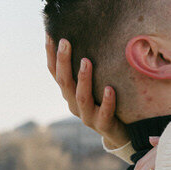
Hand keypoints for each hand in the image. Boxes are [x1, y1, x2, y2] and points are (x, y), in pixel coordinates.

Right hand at [45, 35, 128, 149]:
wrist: (120, 135)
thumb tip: (92, 37)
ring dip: (83, 78)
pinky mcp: (103, 125)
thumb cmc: (107, 104)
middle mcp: (74, 104)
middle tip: (65, 42)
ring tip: (86, 61)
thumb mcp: (95, 85)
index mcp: (69, 93)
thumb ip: (89, 68)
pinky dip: (106, 101)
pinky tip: (109, 89)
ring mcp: (88, 116)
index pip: (56, 72)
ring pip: (81, 97)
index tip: (50, 34)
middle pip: (64, 82)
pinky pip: (105, 112)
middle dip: (63, 61)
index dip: (51, 55)